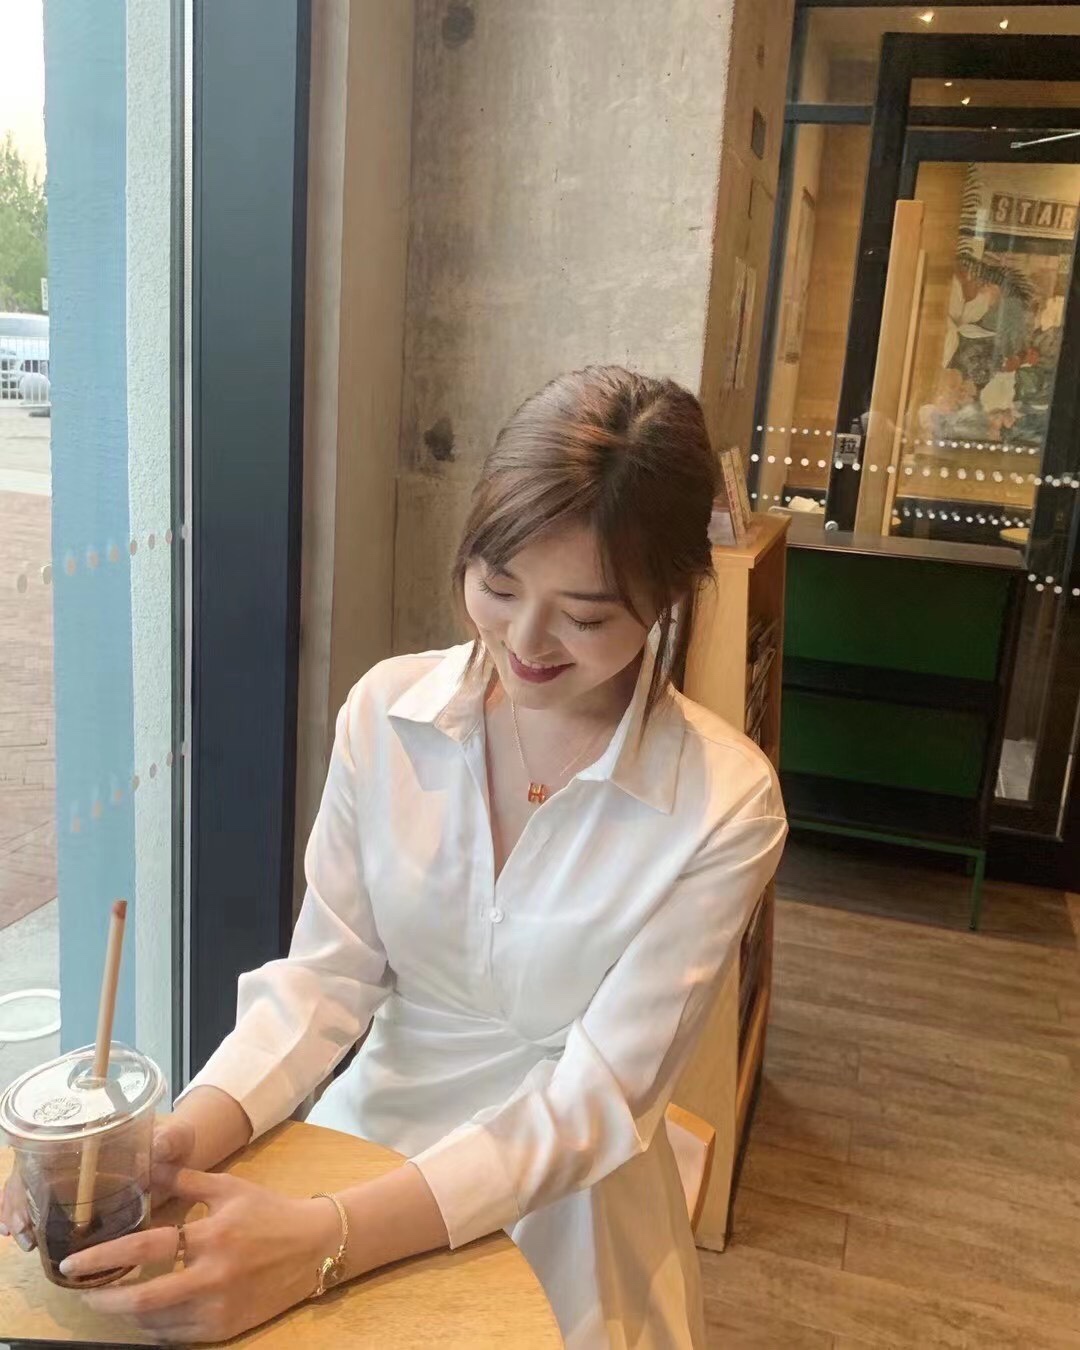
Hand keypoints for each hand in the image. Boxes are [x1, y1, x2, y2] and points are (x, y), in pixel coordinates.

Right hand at [0, 1112, 196, 1253]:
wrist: (181, 1158)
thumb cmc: (174, 1140)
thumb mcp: (174, 1136)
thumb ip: (169, 1139)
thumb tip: (159, 1146)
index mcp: (90, 1130)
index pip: (44, 1141)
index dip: (29, 1167)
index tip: (23, 1194)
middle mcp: (74, 1153)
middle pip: (29, 1171)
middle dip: (18, 1200)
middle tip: (22, 1230)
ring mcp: (73, 1177)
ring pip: (31, 1191)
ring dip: (20, 1215)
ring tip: (26, 1241)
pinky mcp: (81, 1201)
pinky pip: (47, 1210)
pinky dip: (32, 1223)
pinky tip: (29, 1243)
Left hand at [58, 1165, 342, 1343]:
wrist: (313, 1247)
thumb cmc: (269, 1212)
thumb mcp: (229, 1188)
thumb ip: (186, 1180)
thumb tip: (148, 1163)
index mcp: (211, 1234)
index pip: (145, 1246)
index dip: (103, 1256)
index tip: (73, 1263)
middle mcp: (213, 1275)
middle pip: (142, 1299)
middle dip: (104, 1299)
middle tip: (83, 1294)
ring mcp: (219, 1307)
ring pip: (155, 1323)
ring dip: (127, 1315)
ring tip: (112, 1301)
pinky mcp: (225, 1330)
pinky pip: (176, 1336)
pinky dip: (154, 1327)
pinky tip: (146, 1314)